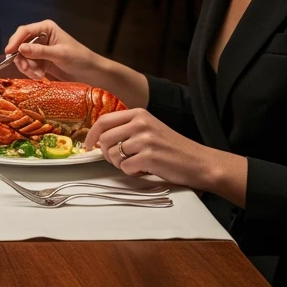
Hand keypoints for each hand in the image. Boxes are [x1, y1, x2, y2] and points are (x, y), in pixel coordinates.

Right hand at [3, 20, 101, 82]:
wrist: (90, 71)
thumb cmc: (79, 58)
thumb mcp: (59, 54)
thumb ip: (39, 51)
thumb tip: (20, 48)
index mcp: (46, 28)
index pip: (24, 31)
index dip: (15, 41)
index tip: (9, 52)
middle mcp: (40, 36)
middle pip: (20, 45)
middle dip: (22, 59)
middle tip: (27, 69)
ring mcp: (39, 49)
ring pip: (23, 57)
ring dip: (28, 67)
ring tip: (39, 75)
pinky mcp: (40, 60)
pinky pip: (28, 65)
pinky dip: (31, 72)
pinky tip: (40, 76)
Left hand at [84, 108, 240, 195]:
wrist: (199, 162)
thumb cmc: (172, 148)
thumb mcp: (149, 129)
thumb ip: (127, 128)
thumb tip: (98, 138)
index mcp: (139, 114)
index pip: (103, 121)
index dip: (91, 135)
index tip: (87, 146)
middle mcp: (141, 123)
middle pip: (105, 139)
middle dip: (106, 154)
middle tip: (118, 161)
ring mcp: (145, 139)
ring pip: (113, 155)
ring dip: (120, 164)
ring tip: (136, 164)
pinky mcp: (149, 156)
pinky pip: (125, 168)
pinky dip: (132, 172)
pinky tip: (145, 169)